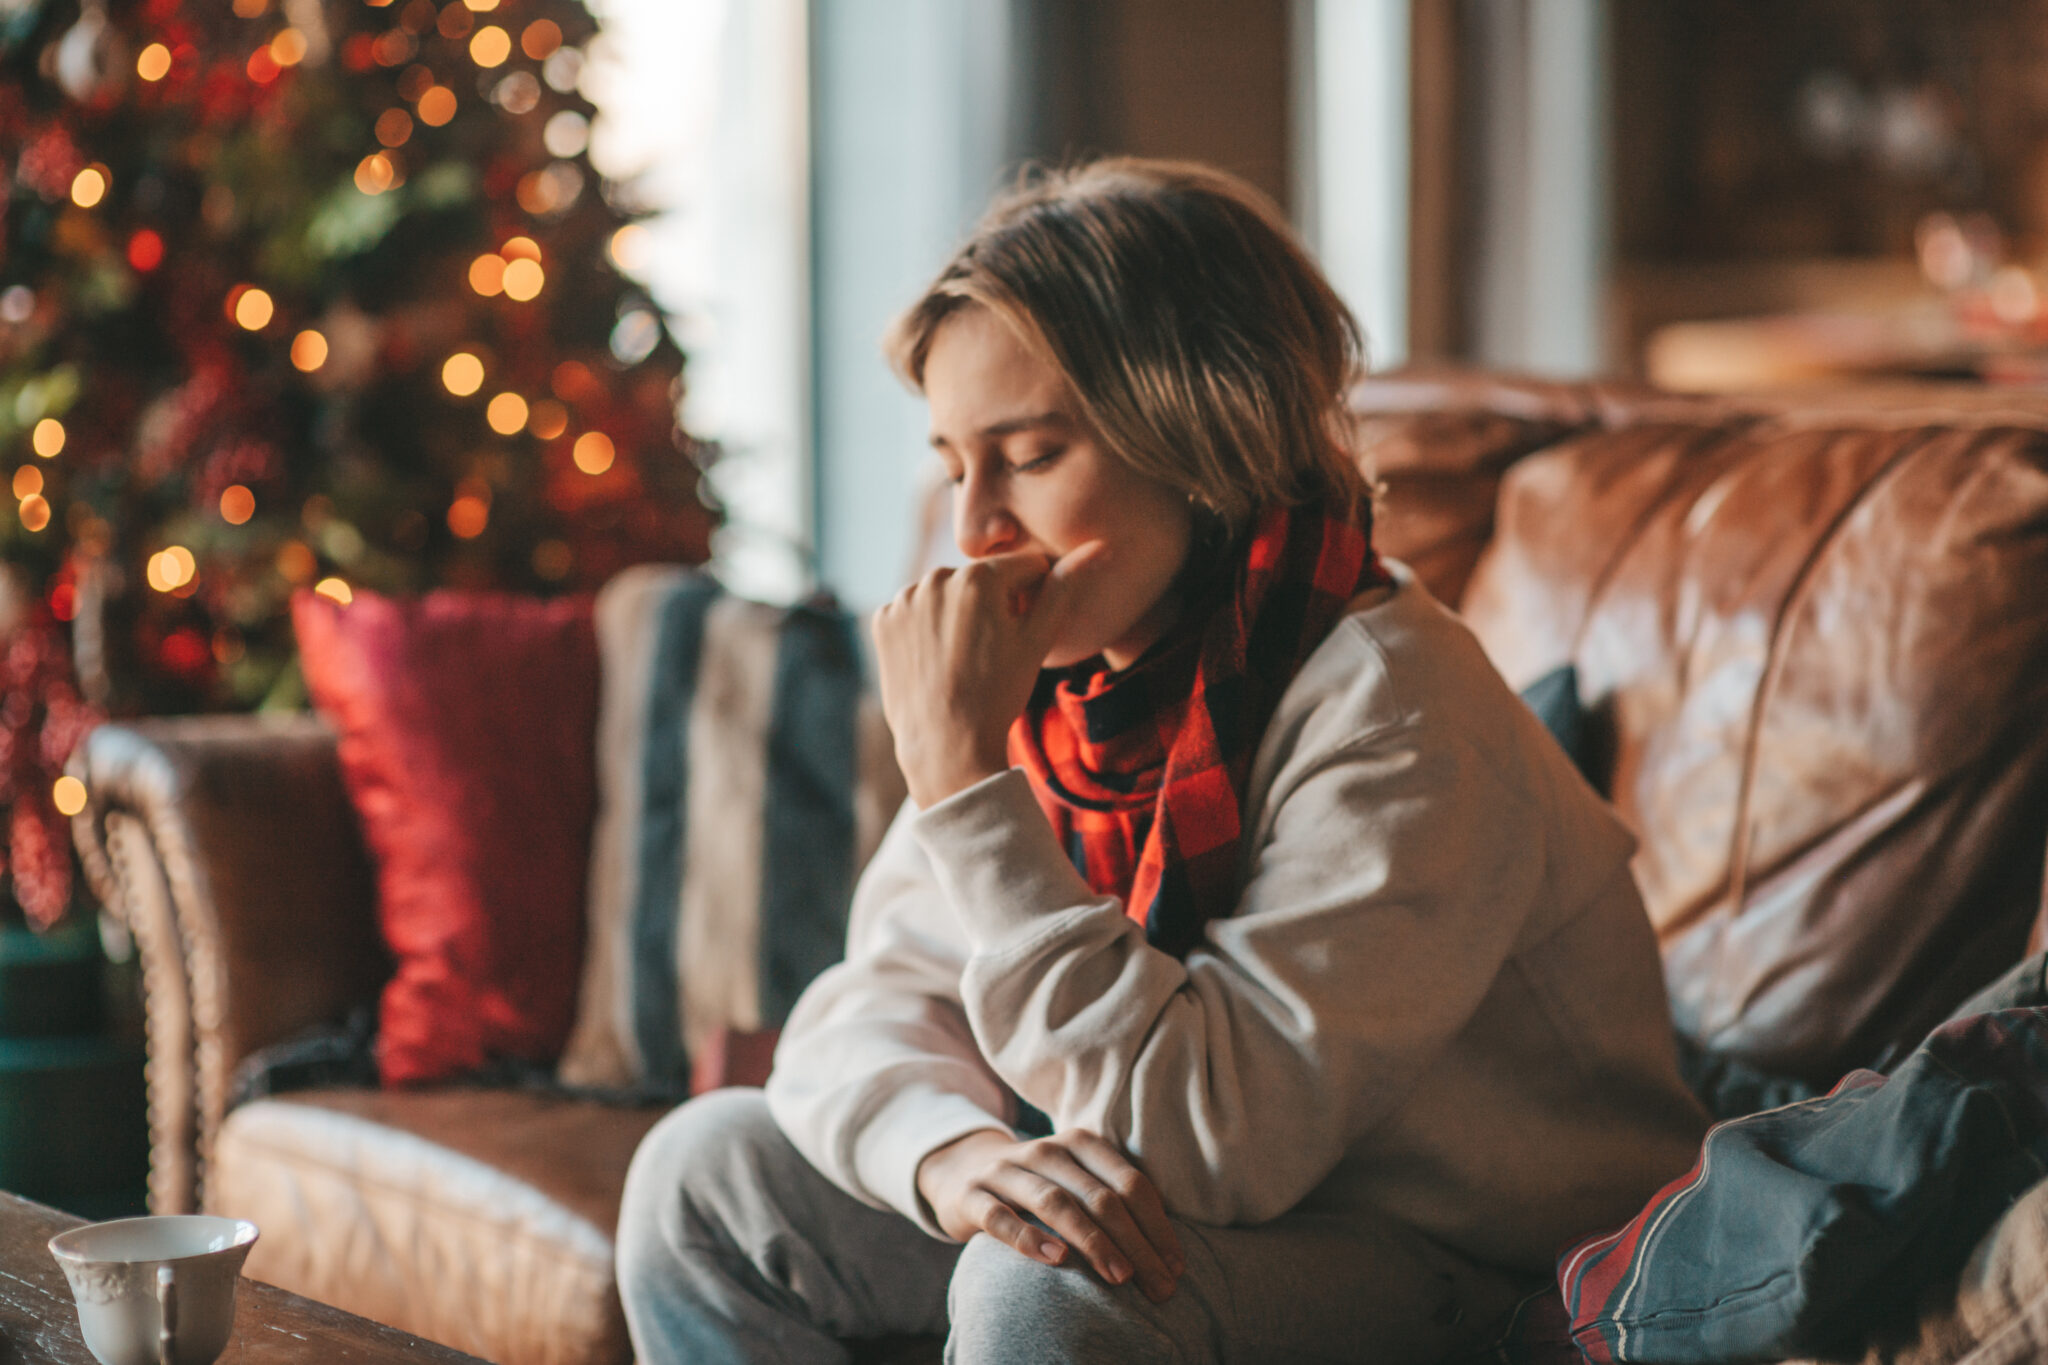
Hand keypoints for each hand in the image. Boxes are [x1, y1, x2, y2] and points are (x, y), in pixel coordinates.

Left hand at [872, 544, 1105, 807]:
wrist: (947, 746)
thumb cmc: (998, 694)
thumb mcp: (1038, 641)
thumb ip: (1064, 588)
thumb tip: (1099, 548)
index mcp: (978, 577)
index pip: (1022, 567)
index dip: (1032, 597)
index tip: (1023, 632)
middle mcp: (935, 578)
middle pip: (980, 579)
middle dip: (991, 603)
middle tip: (992, 651)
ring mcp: (904, 599)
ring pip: (945, 594)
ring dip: (957, 613)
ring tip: (964, 657)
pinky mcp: (883, 621)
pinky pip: (914, 611)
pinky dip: (925, 628)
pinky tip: (936, 658)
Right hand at [915, 1127, 1184, 1301]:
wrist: (960, 1171)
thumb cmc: (1036, 1187)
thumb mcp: (1075, 1181)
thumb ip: (1112, 1202)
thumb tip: (1168, 1255)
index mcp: (1079, 1143)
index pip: (1129, 1182)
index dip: (1157, 1226)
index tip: (1175, 1267)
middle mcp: (1045, 1151)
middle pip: (1099, 1196)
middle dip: (1135, 1243)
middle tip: (1158, 1285)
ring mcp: (1005, 1171)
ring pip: (1055, 1202)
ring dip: (1093, 1241)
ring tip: (1119, 1276)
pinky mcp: (972, 1196)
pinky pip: (1000, 1217)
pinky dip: (1029, 1238)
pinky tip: (1056, 1259)